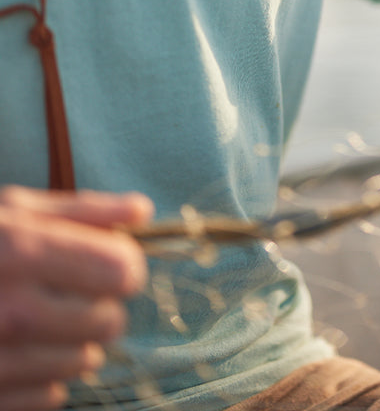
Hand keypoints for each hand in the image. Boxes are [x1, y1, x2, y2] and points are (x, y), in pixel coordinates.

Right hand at [0, 185, 152, 410]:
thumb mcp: (11, 210)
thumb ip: (82, 210)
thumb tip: (143, 211)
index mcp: (21, 252)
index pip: (122, 271)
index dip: (124, 264)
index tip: (109, 260)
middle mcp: (11, 311)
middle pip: (111, 321)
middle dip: (102, 304)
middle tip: (72, 292)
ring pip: (85, 362)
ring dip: (75, 342)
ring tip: (40, 320)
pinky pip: (51, 397)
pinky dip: (44, 378)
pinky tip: (18, 351)